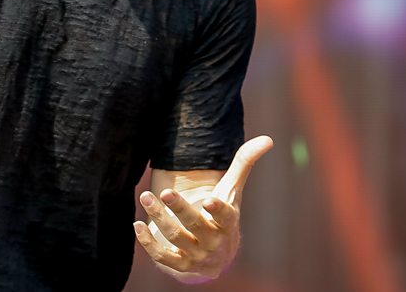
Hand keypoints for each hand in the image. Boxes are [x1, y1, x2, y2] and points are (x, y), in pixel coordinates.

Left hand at [133, 136, 273, 281]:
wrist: (215, 255)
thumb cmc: (222, 215)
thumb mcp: (232, 191)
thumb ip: (243, 164)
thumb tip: (267, 139)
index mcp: (228, 222)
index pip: (226, 217)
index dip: (217, 210)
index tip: (207, 200)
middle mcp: (214, 241)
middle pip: (196, 225)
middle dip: (180, 209)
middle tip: (165, 191)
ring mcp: (196, 255)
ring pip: (176, 237)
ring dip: (159, 218)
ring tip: (146, 196)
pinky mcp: (180, 266)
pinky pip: (163, 257)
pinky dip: (148, 242)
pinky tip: (137, 225)